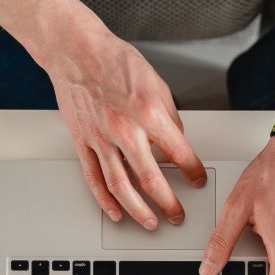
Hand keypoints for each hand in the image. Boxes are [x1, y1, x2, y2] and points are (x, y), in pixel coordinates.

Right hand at [43, 27, 206, 228]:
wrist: (76, 51)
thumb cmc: (115, 61)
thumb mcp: (157, 83)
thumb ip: (170, 116)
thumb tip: (177, 140)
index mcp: (149, 114)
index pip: (180, 154)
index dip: (193, 172)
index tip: (197, 181)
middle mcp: (125, 130)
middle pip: (151, 180)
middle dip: (168, 203)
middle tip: (177, 214)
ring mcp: (101, 139)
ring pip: (121, 187)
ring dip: (138, 210)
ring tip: (151, 222)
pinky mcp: (83, 142)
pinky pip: (94, 178)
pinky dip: (105, 200)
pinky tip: (116, 212)